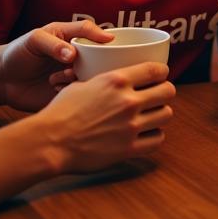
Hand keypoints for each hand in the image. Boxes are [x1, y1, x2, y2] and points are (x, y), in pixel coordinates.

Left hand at [0, 19, 112, 111]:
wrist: (2, 80)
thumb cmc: (17, 53)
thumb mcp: (33, 40)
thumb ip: (53, 44)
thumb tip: (72, 54)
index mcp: (70, 37)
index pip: (91, 32)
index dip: (102, 35)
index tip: (109, 41)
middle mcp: (77, 55)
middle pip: (99, 55)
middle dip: (94, 61)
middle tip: (74, 65)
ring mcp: (74, 73)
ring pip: (92, 74)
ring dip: (78, 76)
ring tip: (59, 77)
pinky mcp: (69, 92)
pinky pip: (81, 92)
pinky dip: (71, 90)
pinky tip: (54, 87)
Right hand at [35, 61, 175, 173]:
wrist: (49, 141)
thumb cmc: (60, 112)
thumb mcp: (83, 84)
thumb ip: (107, 81)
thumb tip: (120, 79)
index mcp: (117, 80)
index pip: (156, 70)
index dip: (162, 72)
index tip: (160, 76)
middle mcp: (128, 101)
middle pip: (168, 91)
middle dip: (165, 92)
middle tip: (157, 96)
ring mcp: (130, 126)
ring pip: (167, 114)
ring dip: (160, 114)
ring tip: (152, 116)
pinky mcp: (129, 148)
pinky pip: (158, 139)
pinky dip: (154, 136)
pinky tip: (146, 134)